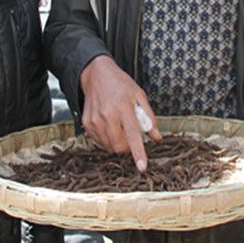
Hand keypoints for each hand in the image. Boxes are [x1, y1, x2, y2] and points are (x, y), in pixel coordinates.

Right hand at [80, 55, 160, 171]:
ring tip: (119, 126)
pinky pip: (100, 142)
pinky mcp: (87, 124)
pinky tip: (109, 125)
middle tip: (131, 136)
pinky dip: (107, 139)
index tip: (142, 167)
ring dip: (117, 143)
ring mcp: (95, 120)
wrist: (96, 75)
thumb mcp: (139, 95)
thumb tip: (156, 137)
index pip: (132, 134)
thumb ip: (149, 117)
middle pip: (119, 146)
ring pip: (109, 147)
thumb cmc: (120, 84)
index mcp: (123, 107)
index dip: (138, 152)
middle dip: (128, 148)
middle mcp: (107, 114)